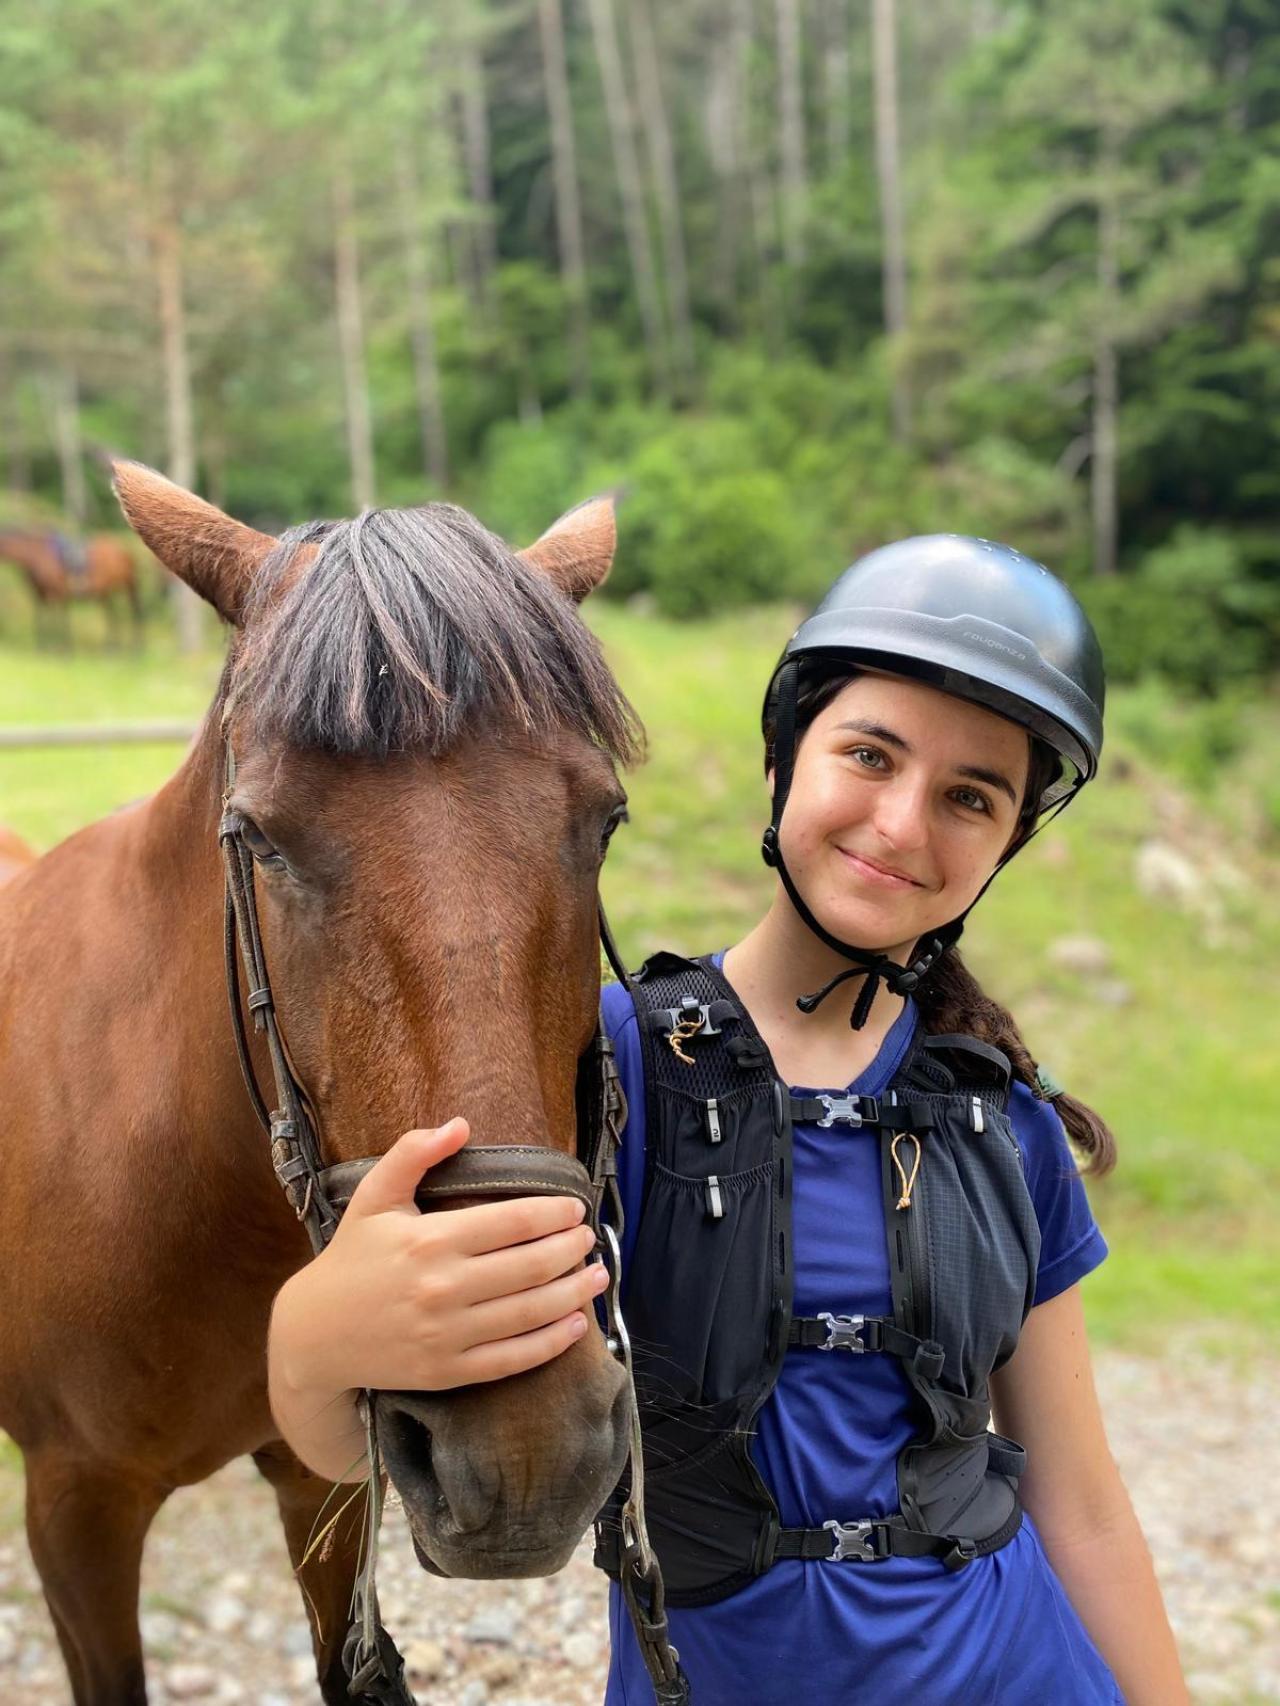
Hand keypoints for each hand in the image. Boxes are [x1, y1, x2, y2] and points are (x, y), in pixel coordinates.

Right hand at [269, 1118, 610, 1396]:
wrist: (314, 1335)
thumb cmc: (351, 1259)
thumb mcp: (373, 1197)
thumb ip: (412, 1153)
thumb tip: (460, 1124)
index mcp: (430, 1240)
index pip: (513, 1222)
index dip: (554, 1213)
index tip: (576, 1207)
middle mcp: (443, 1288)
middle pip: (530, 1266)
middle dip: (571, 1249)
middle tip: (590, 1238)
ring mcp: (448, 1334)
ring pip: (529, 1313)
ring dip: (574, 1293)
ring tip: (598, 1275)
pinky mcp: (448, 1372)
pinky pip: (512, 1359)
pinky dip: (551, 1343)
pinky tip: (576, 1325)